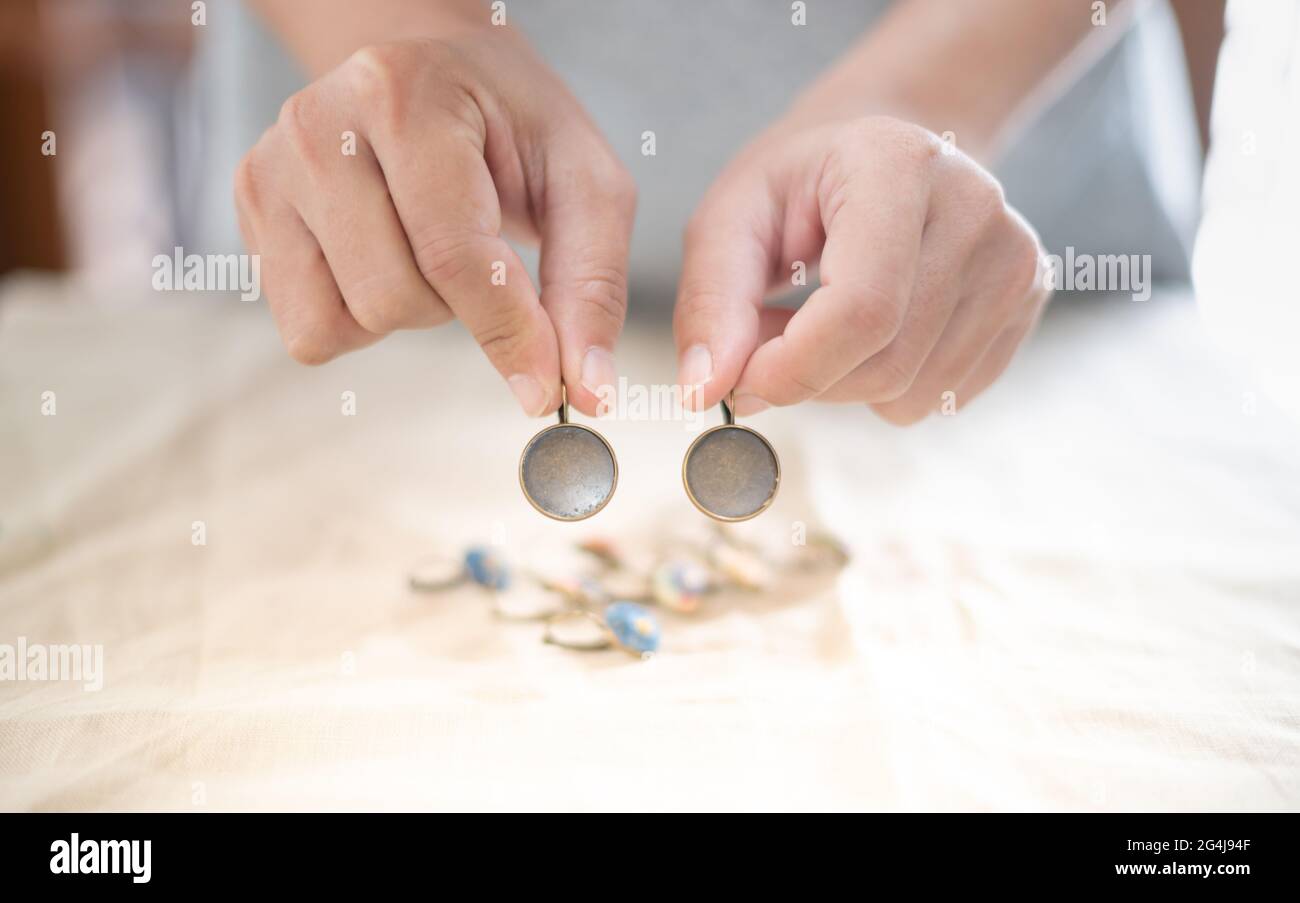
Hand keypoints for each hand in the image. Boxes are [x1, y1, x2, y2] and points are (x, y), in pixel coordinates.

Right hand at [234, 30, 634, 416]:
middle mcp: (319, 125)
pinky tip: (382, 261)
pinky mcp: (252, 210)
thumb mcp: (584, 185)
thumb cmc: (515, 129)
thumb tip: (589, 393)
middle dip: (455, 309)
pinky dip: (358, 321)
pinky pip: (308, 331)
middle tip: (476, 252)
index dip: (507, 334)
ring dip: (407, 313)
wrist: (435, 71)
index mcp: (405, 97)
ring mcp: (271, 168)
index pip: (452, 254)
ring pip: (343, 322)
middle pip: (392, 299)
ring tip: (426, 247)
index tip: (544, 390)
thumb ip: (592, 287)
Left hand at [674, 116, 1048, 423]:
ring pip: (912, 393)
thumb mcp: (731, 218)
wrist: (882, 156)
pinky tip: (875, 330)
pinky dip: (889, 387)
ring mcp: (1015, 255)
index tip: (743, 383)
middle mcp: (975, 204)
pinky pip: (941, 397)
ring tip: (823, 321)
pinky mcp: (1029, 298)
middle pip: (886, 363)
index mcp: (896, 164)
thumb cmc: (797, 186)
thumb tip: (704, 392)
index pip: (863, 309)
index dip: (796, 367)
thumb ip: (710, 302)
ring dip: (845, 384)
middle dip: (809, 379)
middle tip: (770, 342)